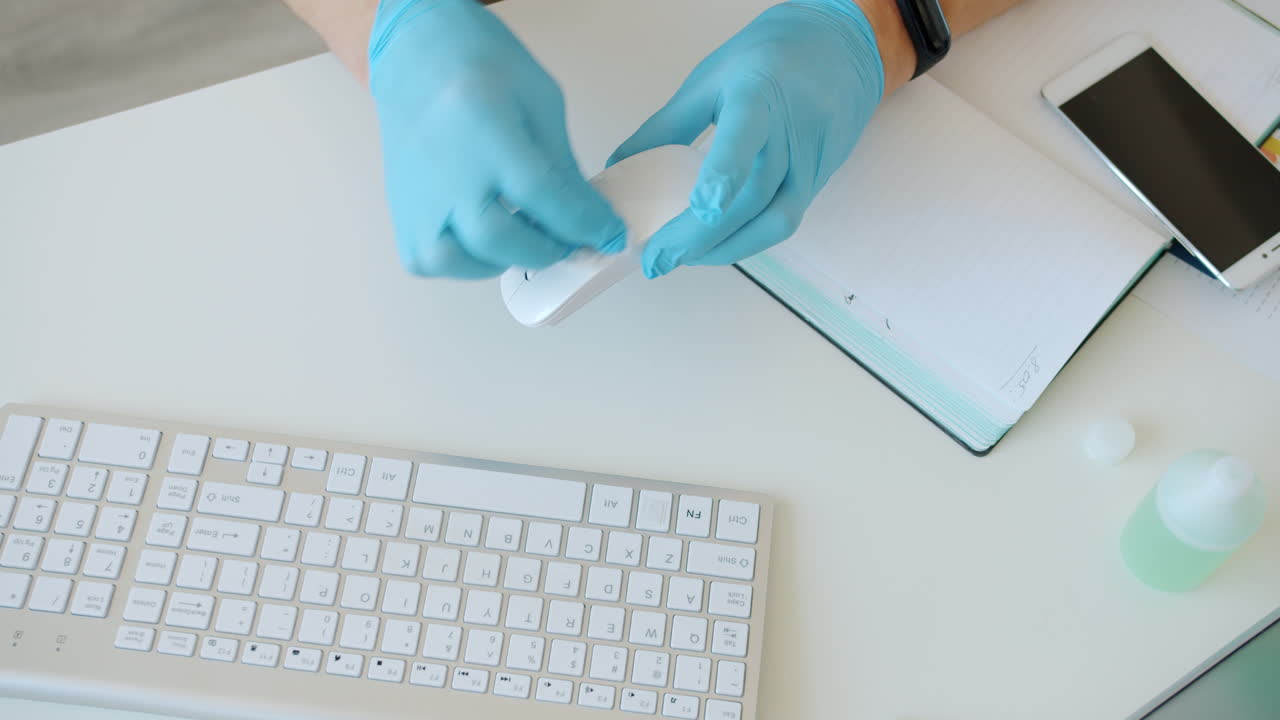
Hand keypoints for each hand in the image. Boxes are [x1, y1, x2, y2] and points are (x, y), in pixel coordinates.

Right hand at [368, 0, 625, 277]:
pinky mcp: (400, 210)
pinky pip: (427, 261)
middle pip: (497, 236)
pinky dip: (462, 262)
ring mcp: (415, 194)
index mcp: (484, 129)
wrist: (418, 55)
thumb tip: (588, 220)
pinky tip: (485, 239)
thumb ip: (562, 166)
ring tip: (524, 238)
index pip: (542, 193)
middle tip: (568, 241)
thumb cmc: (483, 68)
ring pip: (457, 259)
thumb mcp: (541, 103)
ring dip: (502, 259)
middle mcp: (444, 169)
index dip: (584, 223)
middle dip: (545, 249)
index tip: (611, 237)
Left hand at [609, 0, 884, 277]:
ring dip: (725, 249)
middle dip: (701, 236)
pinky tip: (715, 244)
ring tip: (682, 258)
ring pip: (775, 219)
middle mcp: (792, 133)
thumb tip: (622, 166)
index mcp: (759, 96)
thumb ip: (666, 126)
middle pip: (752, 196)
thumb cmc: (770, 59)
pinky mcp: (819, 182)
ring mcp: (811, 161)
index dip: (725, 174)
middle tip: (658, 259)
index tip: (703, 207)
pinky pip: (784, 220)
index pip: (744, 136)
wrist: (840, 48)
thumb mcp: (710, 78)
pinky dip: (746, 239)